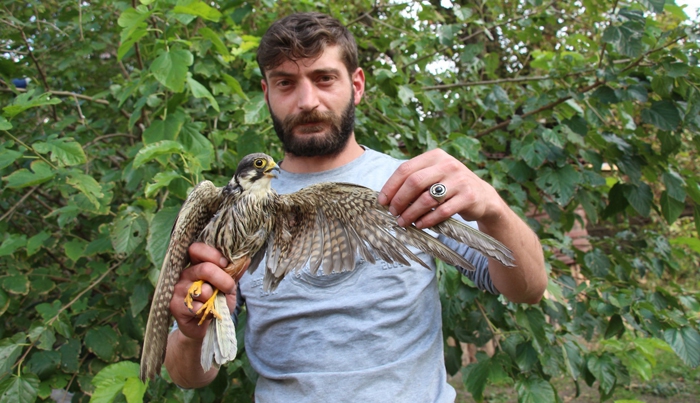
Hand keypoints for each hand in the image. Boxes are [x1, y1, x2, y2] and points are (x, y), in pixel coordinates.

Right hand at [169, 243, 243, 340]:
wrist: (205, 326)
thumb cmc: (216, 302)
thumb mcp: (228, 287)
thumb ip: (234, 273)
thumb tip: (245, 259)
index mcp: (196, 264)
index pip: (197, 249)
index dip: (213, 254)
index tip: (226, 264)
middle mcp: (185, 274)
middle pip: (204, 268)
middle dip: (222, 279)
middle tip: (229, 288)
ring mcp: (178, 289)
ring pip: (202, 290)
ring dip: (214, 298)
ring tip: (214, 302)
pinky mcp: (175, 306)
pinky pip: (196, 307)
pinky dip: (207, 311)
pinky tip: (206, 313)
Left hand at [378, 148, 506, 228]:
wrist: (483, 196)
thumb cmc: (450, 187)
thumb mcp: (435, 175)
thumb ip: (415, 180)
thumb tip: (387, 197)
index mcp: (435, 156)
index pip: (406, 169)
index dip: (391, 186)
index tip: (382, 201)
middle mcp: (448, 164)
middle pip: (414, 182)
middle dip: (399, 200)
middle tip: (393, 213)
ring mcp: (459, 180)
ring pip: (427, 199)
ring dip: (411, 213)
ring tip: (403, 222)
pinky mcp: (468, 196)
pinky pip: (442, 211)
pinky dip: (428, 220)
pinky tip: (420, 225)